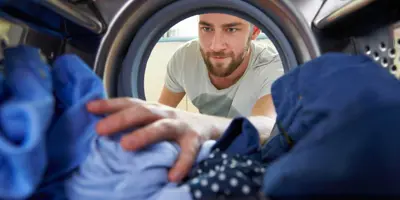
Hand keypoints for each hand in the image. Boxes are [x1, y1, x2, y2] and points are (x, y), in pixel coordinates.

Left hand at [86, 97, 216, 181]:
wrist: (208, 126)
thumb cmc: (172, 124)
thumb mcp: (153, 118)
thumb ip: (132, 120)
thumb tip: (98, 124)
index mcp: (152, 109)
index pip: (129, 103)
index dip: (109, 104)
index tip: (89, 107)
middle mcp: (165, 113)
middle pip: (141, 112)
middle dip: (120, 119)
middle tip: (100, 129)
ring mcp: (180, 125)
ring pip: (162, 127)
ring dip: (144, 135)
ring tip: (126, 145)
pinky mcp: (195, 140)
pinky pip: (188, 152)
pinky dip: (181, 164)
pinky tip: (171, 176)